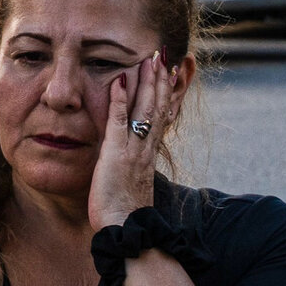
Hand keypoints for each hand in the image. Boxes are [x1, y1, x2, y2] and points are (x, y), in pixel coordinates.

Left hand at [89, 53, 172, 231]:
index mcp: (148, 153)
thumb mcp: (133, 183)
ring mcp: (133, 149)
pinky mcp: (116, 154)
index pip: (161, 116)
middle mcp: (145, 148)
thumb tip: (133, 162)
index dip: (165, 93)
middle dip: (160, 80)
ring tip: (149, 59)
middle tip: (163, 56)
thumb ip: (133, 167)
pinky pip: (118, 121)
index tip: (169, 72)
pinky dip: (119, 99)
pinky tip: (119, 80)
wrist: (126, 230)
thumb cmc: (124, 213)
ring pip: (145, 109)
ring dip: (147, 82)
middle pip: (158, 107)